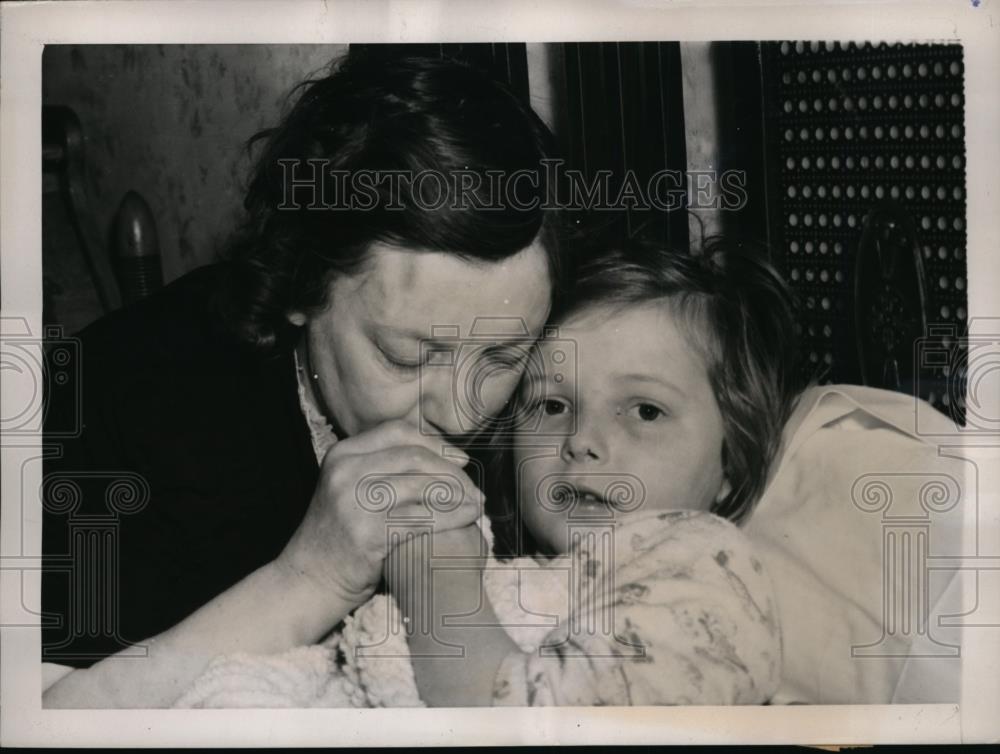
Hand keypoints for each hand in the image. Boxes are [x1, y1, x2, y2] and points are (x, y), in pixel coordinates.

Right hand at [276, 420, 483, 608]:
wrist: (308, 580)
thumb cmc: (340, 537)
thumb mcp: (350, 489)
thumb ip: (384, 468)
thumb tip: (444, 456)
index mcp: (343, 454)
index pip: (399, 432)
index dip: (436, 444)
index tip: (461, 461)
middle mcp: (345, 471)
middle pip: (414, 456)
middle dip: (451, 472)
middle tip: (474, 488)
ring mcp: (353, 501)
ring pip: (422, 486)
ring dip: (458, 495)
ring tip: (477, 505)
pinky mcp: (367, 533)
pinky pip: (421, 518)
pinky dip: (451, 517)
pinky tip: (467, 520)